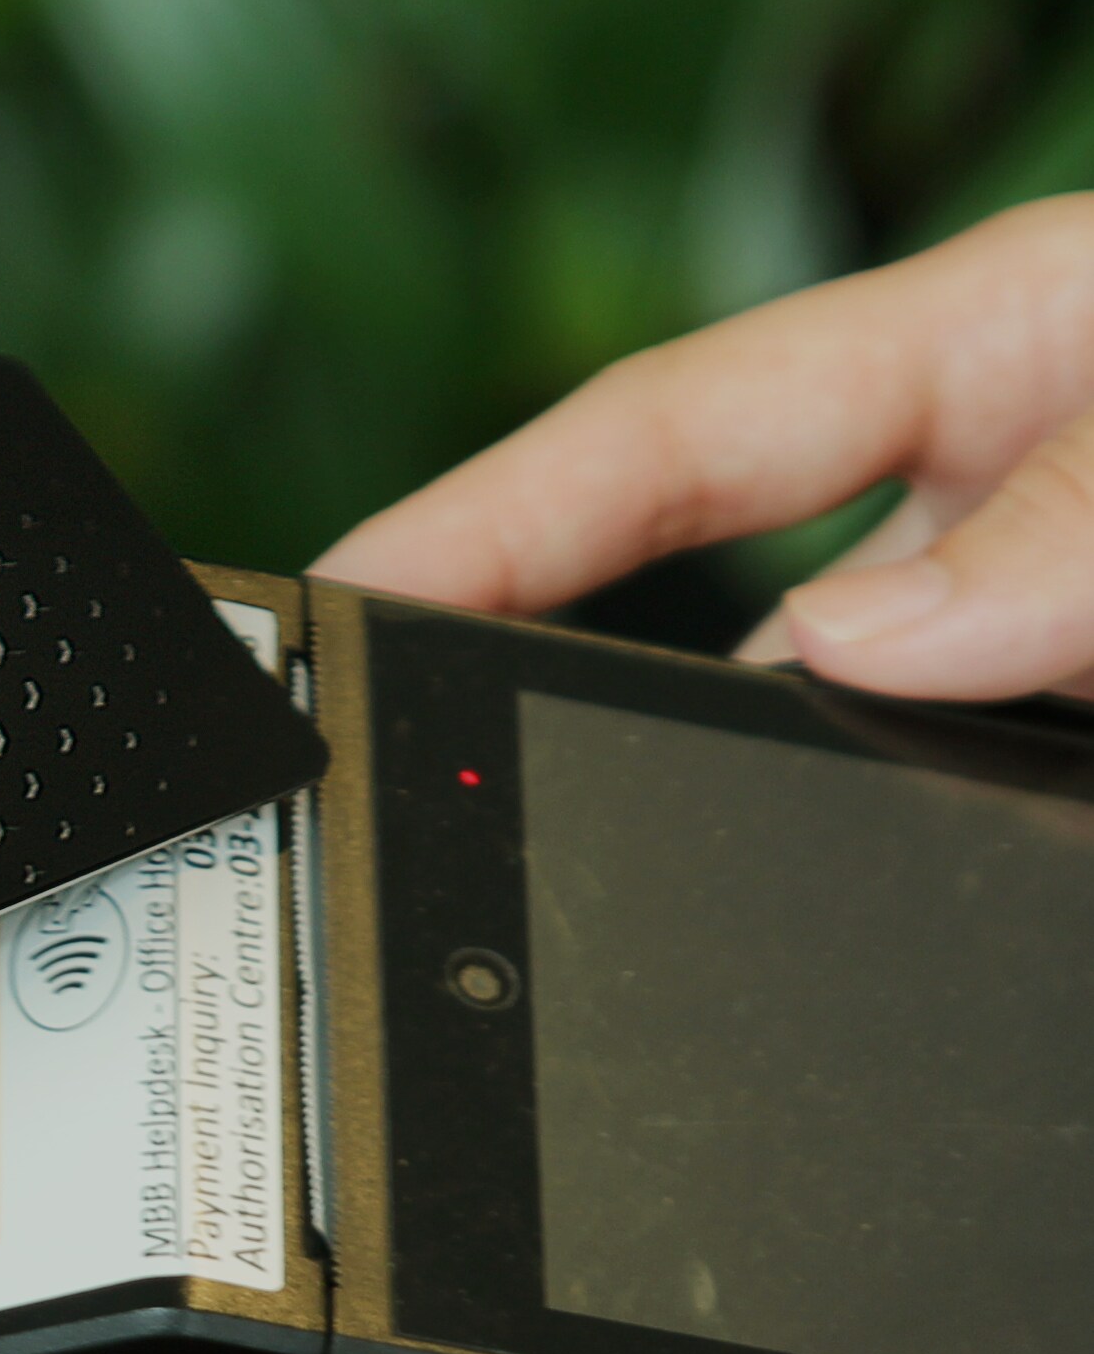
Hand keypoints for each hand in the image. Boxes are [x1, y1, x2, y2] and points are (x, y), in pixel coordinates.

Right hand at [316, 196, 1093, 1353]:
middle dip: (551, 722)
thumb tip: (868, 643)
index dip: (472, 525)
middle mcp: (987, 518)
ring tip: (625, 960)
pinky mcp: (1053, 786)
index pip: (664, 445)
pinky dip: (865, 921)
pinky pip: (934, 861)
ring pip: (825, 776)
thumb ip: (1078, 508)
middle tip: (428, 848)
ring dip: (738, 853)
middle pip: (700, 626)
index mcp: (992, 355)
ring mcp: (1028, 655)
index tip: (334, 620)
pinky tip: (827, 997)